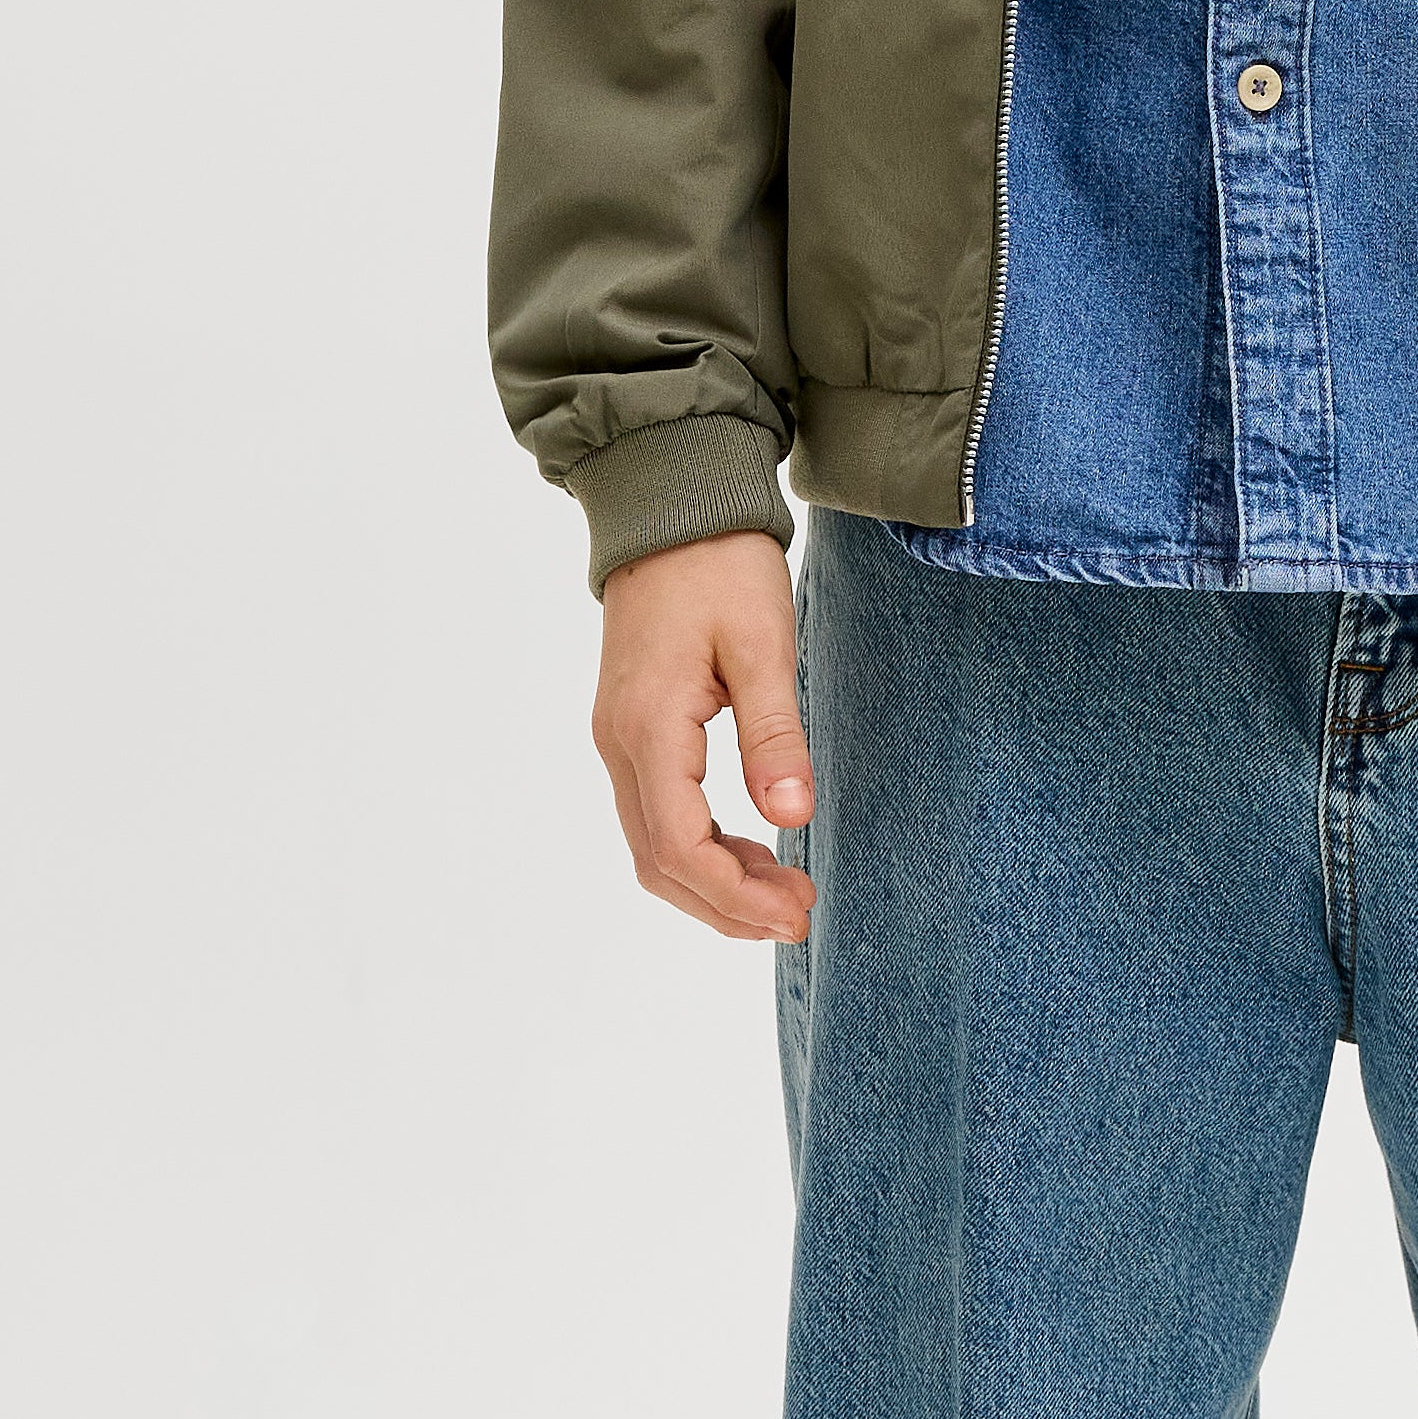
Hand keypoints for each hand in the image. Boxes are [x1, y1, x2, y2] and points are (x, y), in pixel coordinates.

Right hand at [591, 531, 815, 941]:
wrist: (671, 503)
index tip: (796, 911)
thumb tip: (791, 816)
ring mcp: (618, 737)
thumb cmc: (720, 564)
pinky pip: (656, 813)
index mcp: (649, 727)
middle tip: (799, 915)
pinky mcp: (632, 728)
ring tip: (783, 892)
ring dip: (713, 882)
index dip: (735, 895)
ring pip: (652, 844)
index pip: (679, 846)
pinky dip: (700, 849)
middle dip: (726, 904)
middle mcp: (619, 742)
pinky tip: (750, 850)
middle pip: (659, 861)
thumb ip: (775, 734)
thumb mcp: (764, 643)